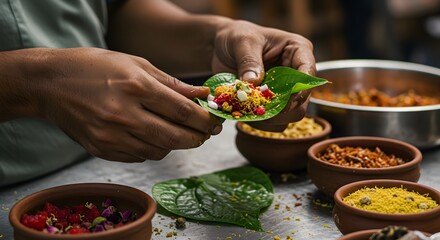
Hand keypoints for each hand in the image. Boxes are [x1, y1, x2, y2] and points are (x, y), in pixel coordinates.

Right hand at [29, 48, 220, 161]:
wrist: (49, 84)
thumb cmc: (94, 67)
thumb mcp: (135, 64)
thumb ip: (171, 83)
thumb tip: (201, 95)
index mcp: (133, 86)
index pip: (180, 110)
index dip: (204, 119)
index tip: (216, 122)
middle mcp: (122, 114)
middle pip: (173, 137)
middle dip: (197, 138)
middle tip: (206, 134)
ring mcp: (109, 136)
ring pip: (158, 151)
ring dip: (175, 144)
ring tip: (180, 133)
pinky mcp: (101, 149)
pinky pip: (138, 156)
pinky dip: (152, 148)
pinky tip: (153, 136)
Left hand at [211, 20, 315, 130]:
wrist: (222, 47)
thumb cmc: (237, 37)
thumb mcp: (242, 41)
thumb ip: (249, 60)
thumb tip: (255, 82)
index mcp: (298, 51)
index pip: (308, 74)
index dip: (300, 91)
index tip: (284, 103)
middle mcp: (296, 72)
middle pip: (302, 102)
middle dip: (282, 111)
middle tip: (258, 110)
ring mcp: (285, 90)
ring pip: (290, 116)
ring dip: (270, 119)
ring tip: (248, 111)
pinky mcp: (273, 102)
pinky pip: (274, 121)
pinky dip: (261, 122)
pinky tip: (246, 113)